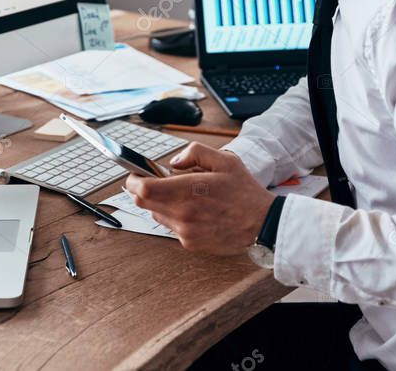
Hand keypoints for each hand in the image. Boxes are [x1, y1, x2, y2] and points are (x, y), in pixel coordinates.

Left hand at [125, 142, 275, 254]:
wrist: (262, 223)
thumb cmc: (244, 191)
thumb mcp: (224, 160)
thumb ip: (195, 152)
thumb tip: (174, 162)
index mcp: (187, 191)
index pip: (142, 189)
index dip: (133, 180)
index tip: (136, 174)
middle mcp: (182, 214)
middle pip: (143, 203)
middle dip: (143, 190)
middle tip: (155, 181)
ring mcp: (185, 231)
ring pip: (157, 215)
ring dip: (160, 203)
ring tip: (184, 195)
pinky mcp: (190, 243)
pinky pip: (172, 226)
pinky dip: (176, 216)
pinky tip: (195, 210)